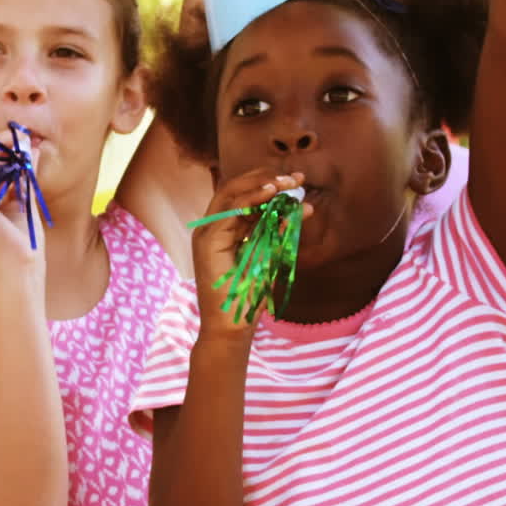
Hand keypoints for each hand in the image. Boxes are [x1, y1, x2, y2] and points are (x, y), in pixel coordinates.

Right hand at [0, 129, 46, 283]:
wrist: (19, 273)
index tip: (23, 138)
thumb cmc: (24, 247)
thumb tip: (35, 150)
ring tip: (21, 140)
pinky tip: (15, 153)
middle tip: (23, 134)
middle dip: (1, 146)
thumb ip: (26, 177)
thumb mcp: (25, 204)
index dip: (2, 151)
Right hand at [192, 169, 309, 337]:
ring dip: (261, 185)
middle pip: (236, 190)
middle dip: (267, 179)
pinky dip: (250, 199)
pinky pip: (229, 211)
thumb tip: (299, 208)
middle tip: (296, 178)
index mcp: (225, 230)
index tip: (297, 182)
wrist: (231, 327)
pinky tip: (271, 194)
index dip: (270, 184)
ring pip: (231, 195)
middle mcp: (213, 228)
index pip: (245, 197)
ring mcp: (207, 234)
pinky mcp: (207, 242)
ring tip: (287, 183)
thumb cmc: (248, 297)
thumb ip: (278, 233)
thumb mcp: (269, 257)